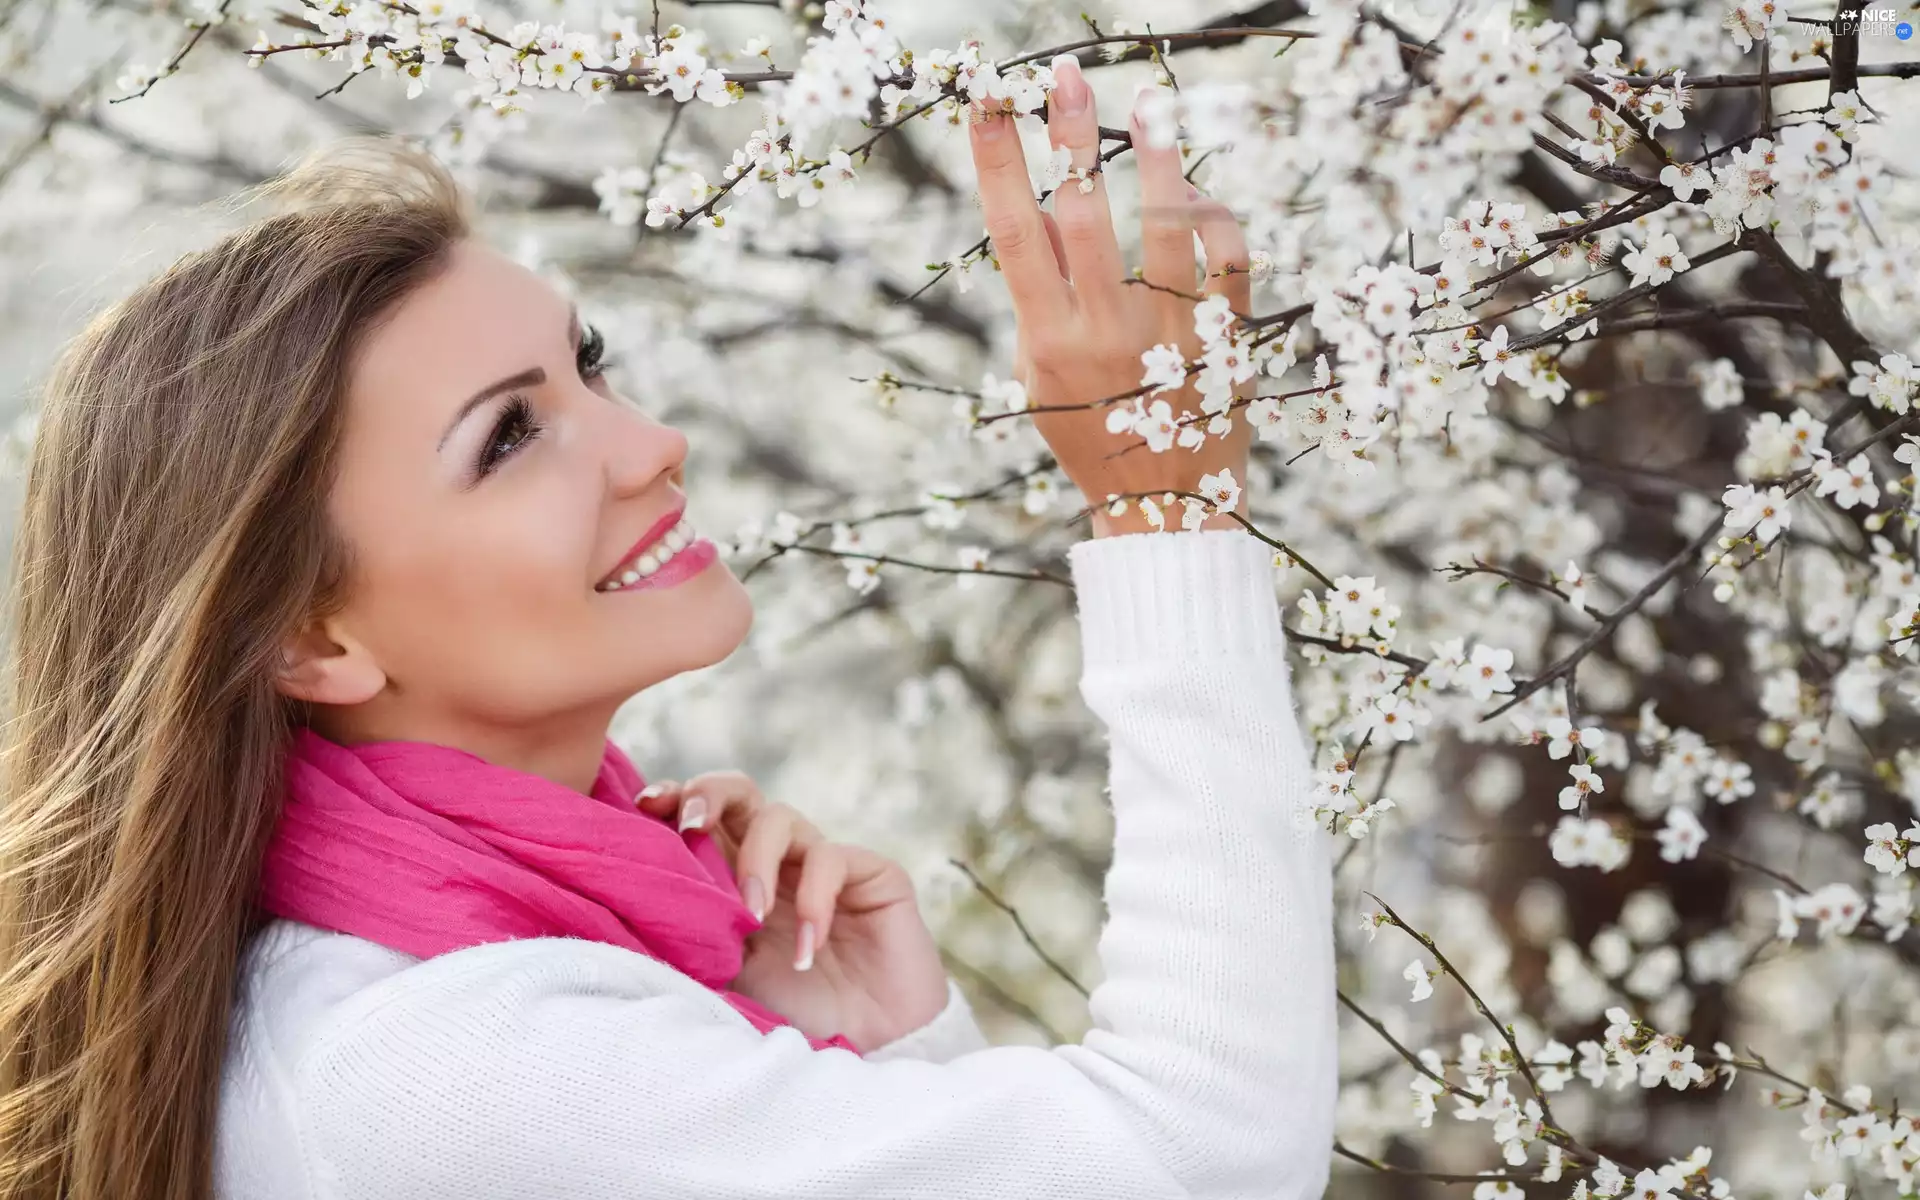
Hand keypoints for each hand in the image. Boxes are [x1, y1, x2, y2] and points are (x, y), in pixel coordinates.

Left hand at [637, 772, 949, 1050]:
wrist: (869, 1051)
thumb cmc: (796, 1016)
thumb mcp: (728, 974)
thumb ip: (694, 933)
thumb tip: (634, 900)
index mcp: (736, 877)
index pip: (703, 817)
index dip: (674, 799)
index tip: (644, 808)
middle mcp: (779, 861)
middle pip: (740, 792)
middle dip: (709, 794)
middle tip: (690, 827)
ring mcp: (825, 863)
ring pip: (780, 817)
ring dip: (757, 861)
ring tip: (753, 916)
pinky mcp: (873, 873)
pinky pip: (831, 860)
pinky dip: (812, 901)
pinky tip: (807, 952)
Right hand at [967, 59, 1256, 535]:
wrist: (1164, 508)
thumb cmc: (1091, 434)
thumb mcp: (1041, 377)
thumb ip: (1041, 297)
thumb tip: (1045, 211)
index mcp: (1049, 344)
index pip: (1014, 235)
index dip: (1000, 163)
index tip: (990, 101)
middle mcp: (1107, 337)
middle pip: (1084, 217)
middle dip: (1070, 138)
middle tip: (1063, 75)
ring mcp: (1172, 337)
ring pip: (1168, 227)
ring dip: (1158, 158)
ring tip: (1150, 103)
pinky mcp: (1228, 340)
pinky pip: (1230, 260)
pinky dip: (1216, 217)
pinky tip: (1197, 190)